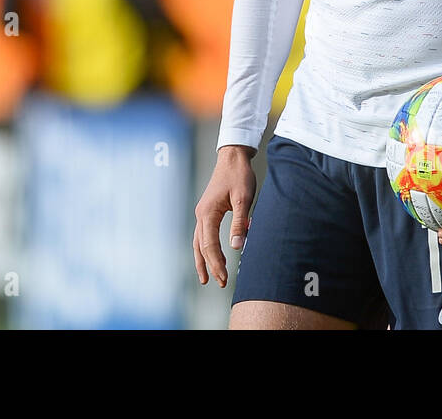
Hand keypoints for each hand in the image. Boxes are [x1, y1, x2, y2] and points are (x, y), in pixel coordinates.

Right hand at [193, 145, 256, 287]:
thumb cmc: (238, 175)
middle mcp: (201, 214)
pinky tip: (212, 257)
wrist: (232, 156)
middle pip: (201, 247)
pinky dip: (205, 249)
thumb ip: (239, 223)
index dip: (216, 263)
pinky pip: (202, 235)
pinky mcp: (207, 211)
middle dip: (210, 266)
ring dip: (203, 260)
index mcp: (208, 213)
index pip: (209, 245)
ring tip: (207, 278)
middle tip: (220, 284)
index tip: (224, 278)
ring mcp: (202, 213)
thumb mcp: (243, 199)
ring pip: (198, 242)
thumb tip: (237, 246)